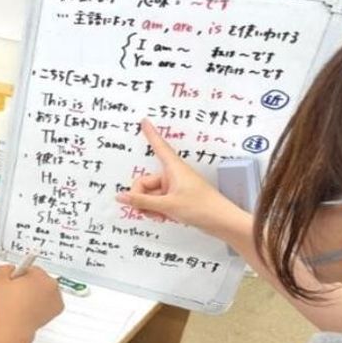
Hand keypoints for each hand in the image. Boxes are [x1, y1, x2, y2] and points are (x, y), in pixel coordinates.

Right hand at [0, 264, 62, 339]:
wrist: (13, 330)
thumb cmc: (6, 308)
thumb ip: (5, 268)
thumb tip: (11, 268)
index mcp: (39, 275)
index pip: (30, 268)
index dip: (20, 276)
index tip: (14, 283)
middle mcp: (52, 285)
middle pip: (39, 279)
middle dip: (30, 284)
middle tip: (17, 294)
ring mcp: (57, 298)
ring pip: (45, 290)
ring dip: (37, 293)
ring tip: (23, 303)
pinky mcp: (57, 310)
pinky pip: (49, 302)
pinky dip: (42, 304)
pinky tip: (30, 309)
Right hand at [116, 120, 238, 232]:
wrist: (220, 221)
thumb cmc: (201, 207)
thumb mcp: (167, 205)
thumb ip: (141, 202)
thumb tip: (121, 197)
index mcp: (173, 168)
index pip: (159, 147)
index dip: (150, 134)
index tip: (144, 121)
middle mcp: (173, 175)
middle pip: (144, 182)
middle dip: (141, 198)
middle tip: (144, 210)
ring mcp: (174, 188)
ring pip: (149, 195)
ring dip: (149, 206)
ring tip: (159, 215)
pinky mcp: (176, 198)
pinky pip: (157, 201)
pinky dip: (156, 210)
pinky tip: (163, 217)